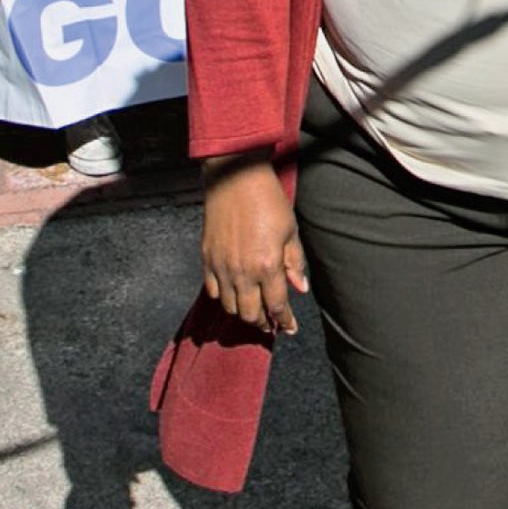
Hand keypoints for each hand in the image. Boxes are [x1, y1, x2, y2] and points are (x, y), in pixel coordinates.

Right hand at [201, 160, 306, 335]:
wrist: (235, 179)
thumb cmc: (268, 201)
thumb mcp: (290, 231)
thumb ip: (294, 263)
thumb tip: (299, 288)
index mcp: (267, 266)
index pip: (277, 305)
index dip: (285, 321)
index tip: (290, 328)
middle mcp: (242, 272)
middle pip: (251, 314)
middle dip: (263, 322)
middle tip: (272, 322)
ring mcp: (221, 268)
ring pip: (230, 307)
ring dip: (244, 312)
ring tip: (254, 310)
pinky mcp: (207, 259)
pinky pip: (213, 291)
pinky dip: (225, 298)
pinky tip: (235, 293)